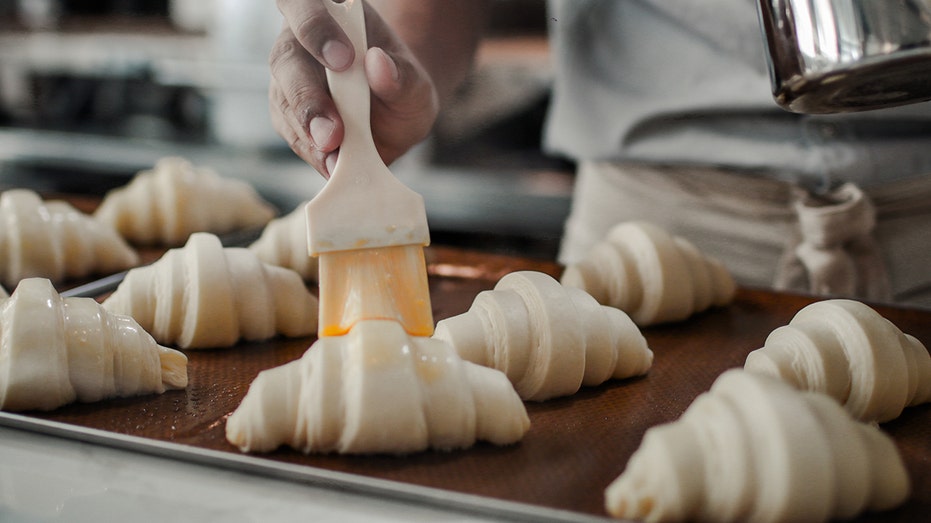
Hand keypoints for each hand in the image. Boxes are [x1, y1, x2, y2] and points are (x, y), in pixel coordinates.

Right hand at [270, 0, 438, 176]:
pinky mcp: (288, 118)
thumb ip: (402, 76)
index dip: (316, 30)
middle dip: (307, 99)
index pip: (306, 8)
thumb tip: (379, 65)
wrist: (394, 117)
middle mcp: (301, 46)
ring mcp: (290, 83)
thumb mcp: (415, 84)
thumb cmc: (402, 88)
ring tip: (335, 155)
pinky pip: (293, 135)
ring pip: (283, 103)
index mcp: (331, 17)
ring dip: (308, 133)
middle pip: (286, 62)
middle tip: (332, 133)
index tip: (342, 59)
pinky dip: (313, 153)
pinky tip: (333, 164)